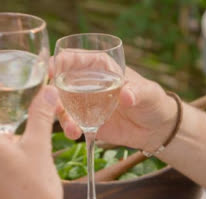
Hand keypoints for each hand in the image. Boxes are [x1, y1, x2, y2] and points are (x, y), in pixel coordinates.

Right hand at [52, 52, 176, 151]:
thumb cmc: (153, 102)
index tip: (52, 71)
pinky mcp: (85, 120)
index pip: (75, 58)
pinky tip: (75, 133)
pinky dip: (69, 127)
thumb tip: (126, 95)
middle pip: (61, 80)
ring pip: (61, 103)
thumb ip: (137, 92)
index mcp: (100, 66)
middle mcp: (87, 82)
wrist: (154, 129)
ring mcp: (83, 102)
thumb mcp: (148, 94)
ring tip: (70, 127)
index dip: (60, 61)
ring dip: (59, 113)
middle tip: (50, 100)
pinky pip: (70, 122)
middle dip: (52, 90)